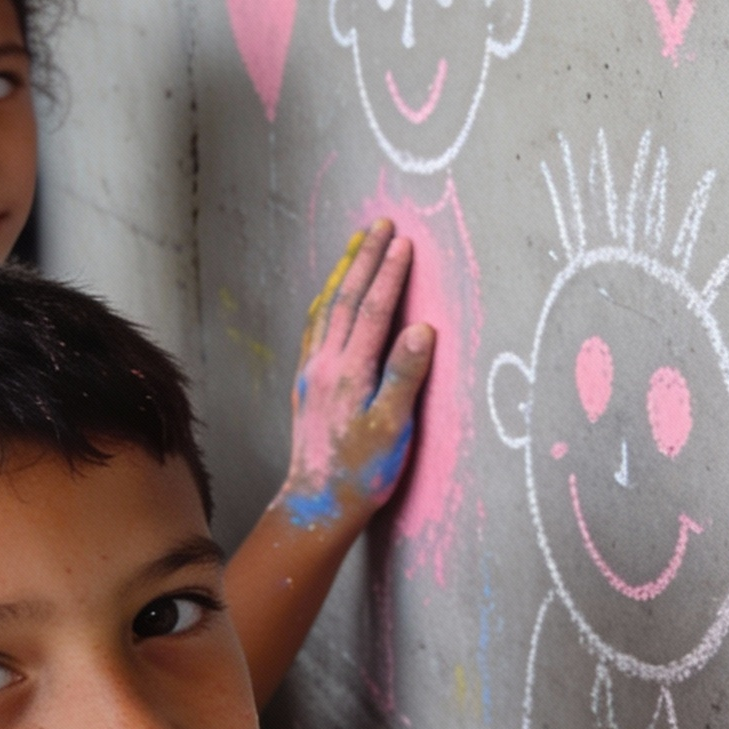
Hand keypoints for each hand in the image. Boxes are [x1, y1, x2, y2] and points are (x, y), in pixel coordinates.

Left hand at [277, 219, 433, 536]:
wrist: (316, 503)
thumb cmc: (361, 472)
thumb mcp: (392, 429)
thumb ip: (404, 377)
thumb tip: (421, 328)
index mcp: (350, 371)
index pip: (374, 309)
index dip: (390, 273)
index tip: (404, 241)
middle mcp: (325, 363)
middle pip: (347, 299)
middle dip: (365, 259)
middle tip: (380, 224)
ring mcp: (312, 372)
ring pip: (327, 309)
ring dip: (343, 273)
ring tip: (355, 244)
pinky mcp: (307, 384)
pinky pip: (315, 327)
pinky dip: (326, 301)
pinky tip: (330, 297)